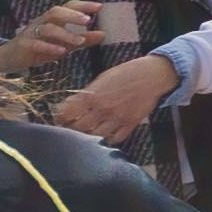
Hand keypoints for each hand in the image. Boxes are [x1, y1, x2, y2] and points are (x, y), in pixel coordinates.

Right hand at [0, 0, 104, 75]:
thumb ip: (83, 40)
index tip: (99, 7)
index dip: (82, 5)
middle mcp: (42, 22)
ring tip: (80, 42)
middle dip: (72, 15)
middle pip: (56, 12)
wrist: (11, 58)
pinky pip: (36, 43)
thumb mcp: (64, 44)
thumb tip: (103, 34)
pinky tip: (61, 52)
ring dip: (65, 34)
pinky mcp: (24, 45)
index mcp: (53, 19)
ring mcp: (32, 32)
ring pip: (48, 28)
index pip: (68, 7)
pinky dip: (49, 47)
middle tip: (88, 20)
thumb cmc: (40, 48)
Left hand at [52, 52, 176, 141]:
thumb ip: (88, 93)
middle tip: (70, 127)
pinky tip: (105, 134)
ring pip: (95, 136)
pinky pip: (115, 139)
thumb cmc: (127, 73)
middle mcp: (103, 109)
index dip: (60, 117)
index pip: (68, 113)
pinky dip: (108, 138)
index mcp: (94, 95)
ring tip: (87, 131)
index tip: (59, 118)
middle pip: (79, 128)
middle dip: (72, 128)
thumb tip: (73, 105)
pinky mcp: (130, 124)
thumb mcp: (102, 78)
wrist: (152, 75)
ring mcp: (117, 118)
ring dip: (89, 134)